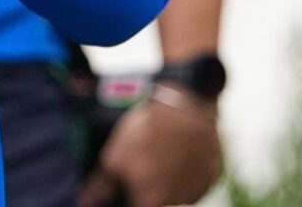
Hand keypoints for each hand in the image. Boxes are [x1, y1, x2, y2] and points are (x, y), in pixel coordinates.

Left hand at [77, 90, 222, 206]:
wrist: (187, 105)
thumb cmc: (150, 132)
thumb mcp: (115, 156)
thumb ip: (102, 186)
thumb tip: (87, 201)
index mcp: (153, 203)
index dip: (128, 196)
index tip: (126, 185)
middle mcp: (179, 203)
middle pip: (159, 202)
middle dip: (148, 187)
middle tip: (143, 163)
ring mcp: (199, 189)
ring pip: (179, 191)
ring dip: (169, 179)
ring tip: (160, 153)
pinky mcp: (213, 174)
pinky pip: (197, 178)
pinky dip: (187, 169)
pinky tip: (178, 150)